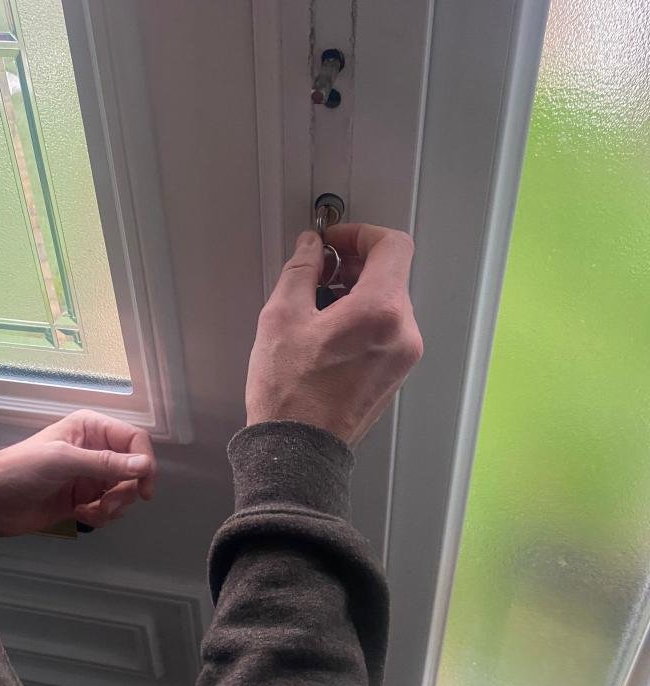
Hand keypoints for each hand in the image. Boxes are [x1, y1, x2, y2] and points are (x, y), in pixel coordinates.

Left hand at [0, 410, 156, 536]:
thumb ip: (105, 463)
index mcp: (92, 428)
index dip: (144, 462)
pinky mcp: (85, 500)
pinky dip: (102, 517)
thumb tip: (145, 465)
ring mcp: (91, 476)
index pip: (134, 439)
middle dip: (125, 491)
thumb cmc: (19, 470)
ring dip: (113, 507)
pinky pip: (110, 509)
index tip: (144, 489)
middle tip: (106, 505)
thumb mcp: (63, 461)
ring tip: (89, 513)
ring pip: (125, 492)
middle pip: (134, 469)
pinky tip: (79, 516)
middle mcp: (96, 449)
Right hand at [245, 224, 422, 445]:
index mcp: (382, 312)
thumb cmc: (290, 394)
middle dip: (353, 265)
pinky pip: (386, 328)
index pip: (393, 246)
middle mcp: (403, 333)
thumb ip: (301, 270)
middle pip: (391, 274)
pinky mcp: (395, 373)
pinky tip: (326, 330)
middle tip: (318, 272)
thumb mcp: (282, 316)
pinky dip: (361, 317)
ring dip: (355, 292)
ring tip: (315, 306)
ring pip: (388, 301)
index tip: (334, 242)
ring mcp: (403, 356)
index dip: (361, 234)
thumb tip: (311, 248)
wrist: (299, 451)